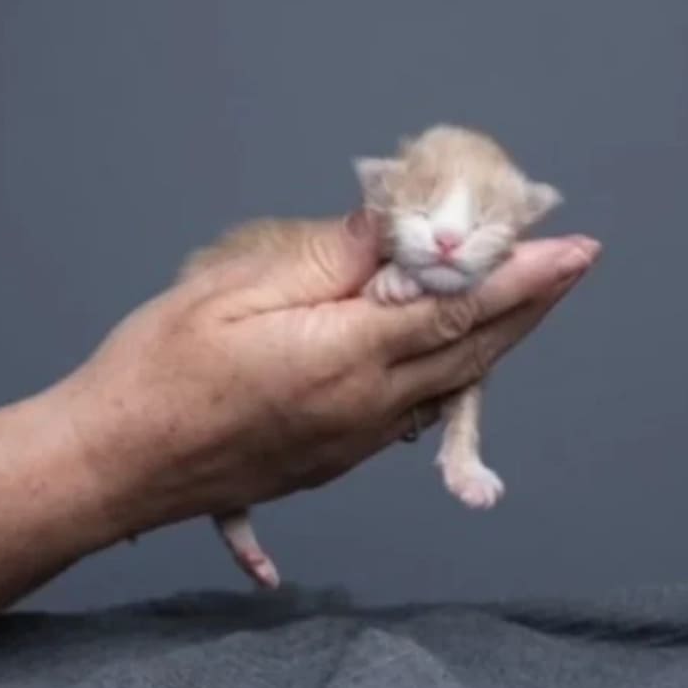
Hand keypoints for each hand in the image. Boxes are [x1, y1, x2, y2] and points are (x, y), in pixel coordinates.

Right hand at [56, 212, 598, 538]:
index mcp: (343, 359)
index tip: (573, 250)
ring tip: (529, 299)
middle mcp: (365, 410)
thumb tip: (392, 220)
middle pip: (472, 351)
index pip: (457, 309)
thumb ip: (327, 259)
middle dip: (530, 304)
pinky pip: (416, 414)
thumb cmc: (155, 372)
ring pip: (452, 386)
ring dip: (498, 340)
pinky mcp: (336, 458)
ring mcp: (354, 443)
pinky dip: (453, 375)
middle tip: (572, 264)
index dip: (522, 276)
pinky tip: (459, 354)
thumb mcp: (233, 291)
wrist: (114, 467)